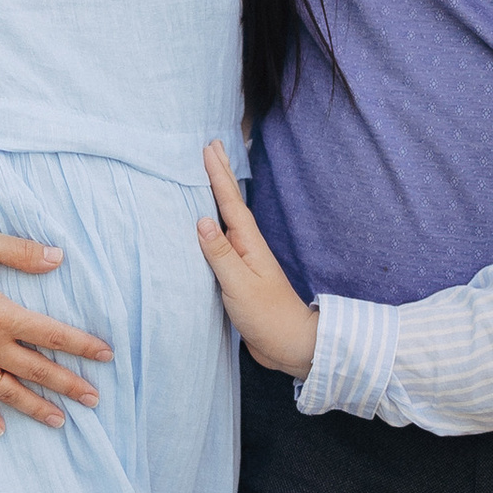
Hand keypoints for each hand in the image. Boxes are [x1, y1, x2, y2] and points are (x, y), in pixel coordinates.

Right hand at [0, 228, 111, 435]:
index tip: (106, 356)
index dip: (82, 346)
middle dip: (69, 385)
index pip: (51, 334)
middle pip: (37, 370)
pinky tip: (1, 428)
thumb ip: (20, 252)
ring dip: (35, 407)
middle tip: (95, 400)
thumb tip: (58, 257)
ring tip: (60, 421)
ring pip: (7, 392)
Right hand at [195, 143, 317, 377]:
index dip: (218, 176)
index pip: (230, 204)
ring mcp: (243, 262)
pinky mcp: (238, 278)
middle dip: (220, 176)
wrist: (290, 345)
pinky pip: (221, 244)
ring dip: (216, 197)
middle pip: (230, 205)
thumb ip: (220, 255)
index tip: (209, 149)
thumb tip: (202, 220)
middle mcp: (246, 247)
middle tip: (212, 146)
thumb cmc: (268, 316)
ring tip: (208, 176)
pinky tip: (207, 226)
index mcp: (249, 244)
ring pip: (225, 221)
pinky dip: (213, 227)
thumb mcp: (239, 285)